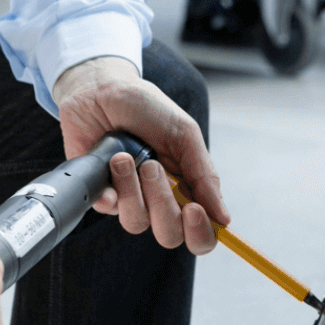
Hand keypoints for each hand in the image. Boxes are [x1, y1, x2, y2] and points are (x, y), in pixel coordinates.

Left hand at [52, 57, 225, 255]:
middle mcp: (159, 199)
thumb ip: (204, 176)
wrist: (101, 90)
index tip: (194, 211)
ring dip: (132, 188)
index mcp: (186, 186)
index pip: (201, 231)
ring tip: (123, 156)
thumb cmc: (145, 108)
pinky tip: (108, 165)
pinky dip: (110, 190)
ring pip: (137, 223)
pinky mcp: (102, 194)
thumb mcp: (183, 134)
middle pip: (170, 234)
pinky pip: (109, 210)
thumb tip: (223, 218)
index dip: (201, 232)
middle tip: (152, 166)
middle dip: (162, 202)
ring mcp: (130, 198)